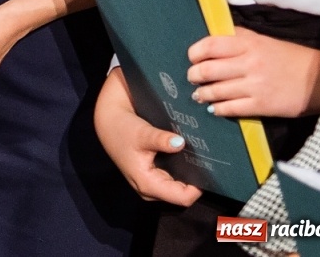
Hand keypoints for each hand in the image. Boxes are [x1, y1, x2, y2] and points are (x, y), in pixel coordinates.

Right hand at [94, 67, 202, 206]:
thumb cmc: (123, 129)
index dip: (199, 187)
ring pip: (180, 187)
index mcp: (147, 184)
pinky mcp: (153, 176)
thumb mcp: (142, 133)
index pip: (182, 197)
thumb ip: (160, 139)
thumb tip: (180, 143)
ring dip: (190, 175)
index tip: (210, 169)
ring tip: (201, 158)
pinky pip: (175, 179)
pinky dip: (183, 170)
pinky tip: (190, 156)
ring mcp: (152, 183)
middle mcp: (151, 189)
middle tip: (209, 162)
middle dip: (196, 181)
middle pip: (183, 194)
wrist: (109, 121)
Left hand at [187, 28, 319, 118]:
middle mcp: (249, 63)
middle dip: (194, 75)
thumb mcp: (263, 40)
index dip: (194, 53)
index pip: (209, 46)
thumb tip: (211, 40)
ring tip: (199, 95)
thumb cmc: (290, 57)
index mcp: (248, 44)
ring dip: (202, 94)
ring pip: (216, 91)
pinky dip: (218, 109)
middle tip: (192, 78)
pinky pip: (231, 109)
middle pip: (208, 70)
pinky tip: (214, 108)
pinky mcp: (262, 106)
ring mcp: (255, 86)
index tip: (192, 58)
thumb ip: (238, 38)